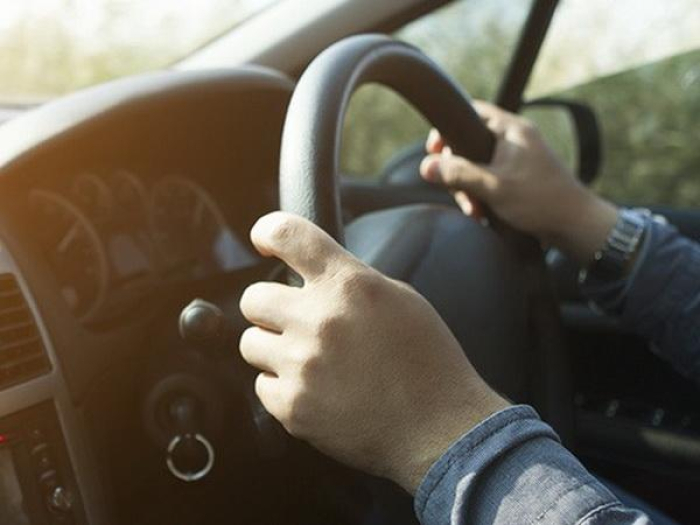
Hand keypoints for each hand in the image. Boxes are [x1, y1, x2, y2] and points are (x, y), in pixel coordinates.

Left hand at [239, 212, 507, 492]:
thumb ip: (352, 280)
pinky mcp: (293, 407)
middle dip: (271, 308)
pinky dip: (282, 387)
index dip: (267, 231)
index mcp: (350, 285)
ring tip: (310, 361)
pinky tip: (316, 390)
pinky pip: (262, 385)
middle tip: (296, 322)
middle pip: (253, 297)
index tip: (264, 240)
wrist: (441, 429)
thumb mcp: (400, 299)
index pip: (288, 234)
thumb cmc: (428, 361)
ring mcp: (302, 366)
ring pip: (250, 343)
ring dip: (273, 348)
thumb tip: (314, 272)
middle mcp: (319, 320)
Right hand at [420, 101, 617, 264]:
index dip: (449, 129)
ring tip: (475, 210)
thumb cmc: (540, 201)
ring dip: (470, 189)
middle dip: (458, 171)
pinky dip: (483, 195)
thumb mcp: (493, 187)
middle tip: (458, 192)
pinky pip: (490, 180)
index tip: (435, 150)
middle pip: (470, 144)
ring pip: (478, 166)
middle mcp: (515, 139)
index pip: (472, 112)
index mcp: (511, 130)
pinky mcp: (520, 178)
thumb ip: (458, 174)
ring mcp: (518, 159)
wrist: (575, 226)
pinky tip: (484, 214)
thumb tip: (425, 166)